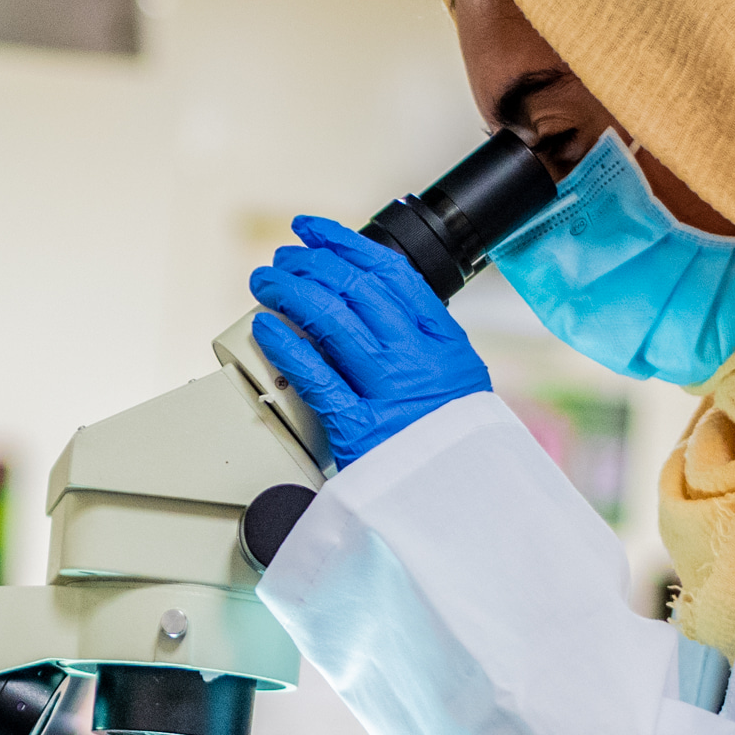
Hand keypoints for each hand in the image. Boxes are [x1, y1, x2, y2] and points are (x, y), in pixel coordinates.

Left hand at [247, 217, 491, 468]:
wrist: (470, 503)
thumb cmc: (455, 442)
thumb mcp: (460, 379)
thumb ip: (424, 341)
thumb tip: (376, 301)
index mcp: (444, 341)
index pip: (390, 273)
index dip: (345, 244)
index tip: (314, 231)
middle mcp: (418, 359)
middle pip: (355, 289)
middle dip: (309, 265)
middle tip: (281, 260)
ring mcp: (389, 392)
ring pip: (332, 321)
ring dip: (289, 293)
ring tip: (265, 283)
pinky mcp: (360, 430)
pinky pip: (315, 376)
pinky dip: (286, 345)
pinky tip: (266, 328)